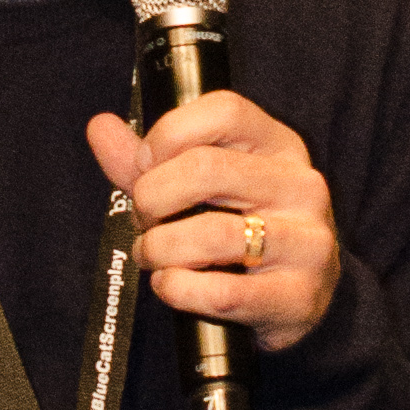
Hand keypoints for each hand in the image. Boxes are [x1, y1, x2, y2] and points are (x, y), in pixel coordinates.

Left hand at [87, 88, 340, 358]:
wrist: (296, 298)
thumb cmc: (242, 230)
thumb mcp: (201, 188)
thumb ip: (149, 161)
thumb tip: (101, 126)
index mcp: (279, 146)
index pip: (225, 111)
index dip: (168, 134)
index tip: (144, 165)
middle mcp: (302, 186)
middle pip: (206, 168)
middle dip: (153, 197)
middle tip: (144, 218)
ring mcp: (308, 242)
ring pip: (213, 234)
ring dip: (160, 248)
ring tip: (152, 255)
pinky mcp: (299, 296)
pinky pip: (223, 292)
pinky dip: (178, 289)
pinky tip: (171, 285)